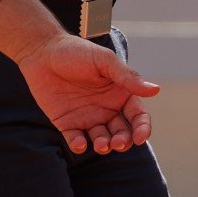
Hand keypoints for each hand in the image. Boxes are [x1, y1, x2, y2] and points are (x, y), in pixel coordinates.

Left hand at [14, 34, 157, 155]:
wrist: (41, 51)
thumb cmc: (75, 51)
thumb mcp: (103, 60)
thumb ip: (127, 76)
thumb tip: (155, 90)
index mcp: (119, 94)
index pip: (137, 117)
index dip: (142, 129)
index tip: (140, 137)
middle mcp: (106, 109)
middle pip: (122, 133)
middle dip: (123, 141)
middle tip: (117, 142)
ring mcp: (87, 117)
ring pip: (102, 140)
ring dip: (105, 145)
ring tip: (102, 144)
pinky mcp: (67, 123)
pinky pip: (76, 140)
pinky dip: (79, 145)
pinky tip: (80, 143)